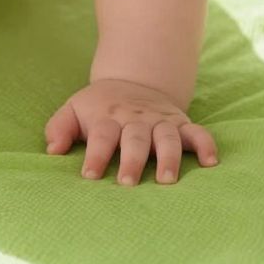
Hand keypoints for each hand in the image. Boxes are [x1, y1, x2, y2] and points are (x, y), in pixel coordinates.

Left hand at [45, 79, 217, 185]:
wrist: (134, 80)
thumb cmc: (98, 107)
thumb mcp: (73, 109)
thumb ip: (59, 128)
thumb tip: (52, 150)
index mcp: (108, 117)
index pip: (101, 135)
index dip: (95, 155)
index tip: (89, 176)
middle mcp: (136, 120)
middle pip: (135, 138)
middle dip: (132, 160)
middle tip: (127, 183)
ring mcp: (160, 121)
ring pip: (167, 137)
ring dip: (168, 157)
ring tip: (166, 180)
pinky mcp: (181, 124)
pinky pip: (197, 133)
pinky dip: (206, 145)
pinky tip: (211, 163)